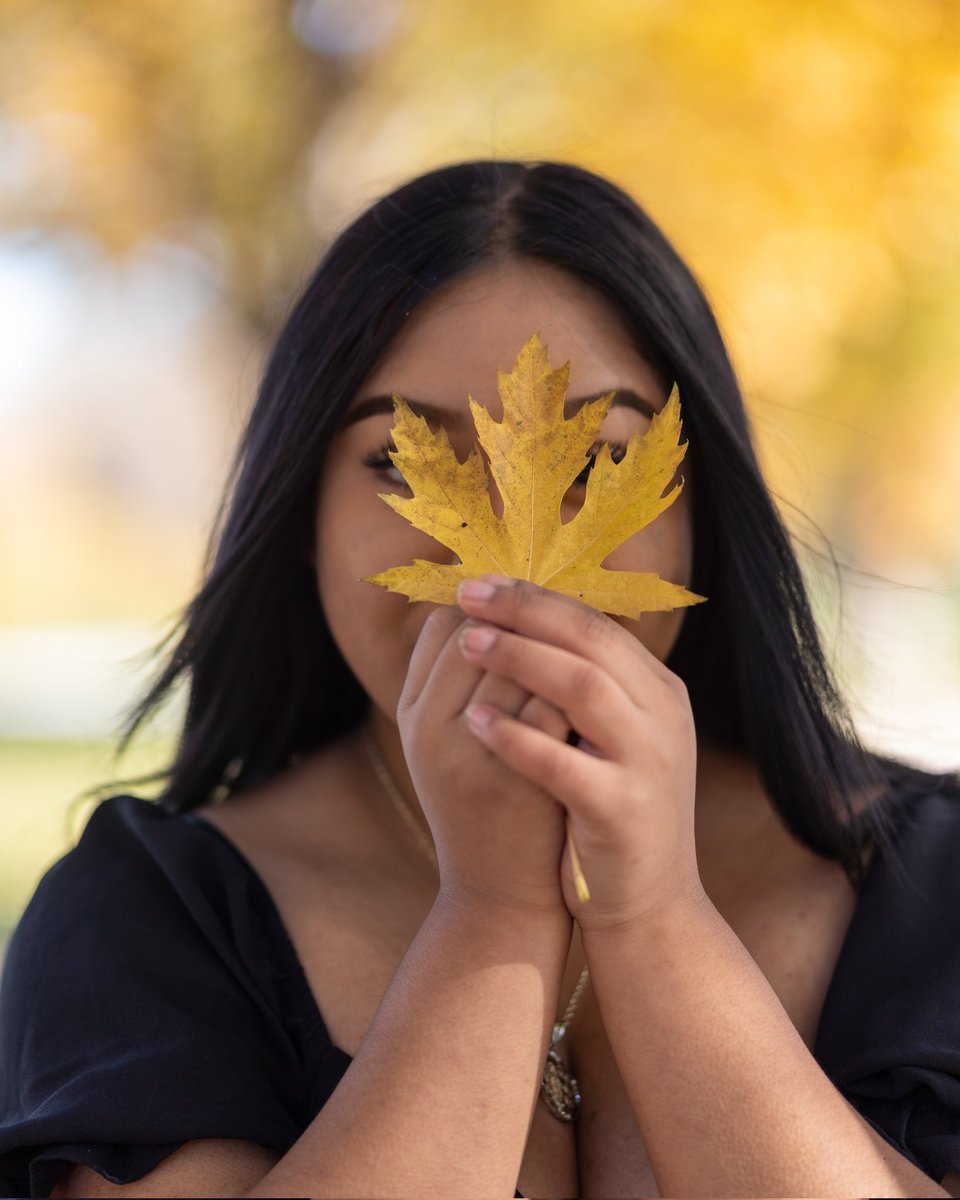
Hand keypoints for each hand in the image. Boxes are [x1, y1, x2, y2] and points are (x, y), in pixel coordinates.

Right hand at [397, 603, 569, 918]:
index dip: (489, 612)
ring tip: (577, 646)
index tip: (522, 614)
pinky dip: (577, 692)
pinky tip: (599, 687)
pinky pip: (553, 712)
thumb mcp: (452, 746)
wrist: (501, 898)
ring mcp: (475, 760)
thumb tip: (499, 618)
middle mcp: (431, 733)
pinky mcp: (522, 785)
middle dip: (524, 621)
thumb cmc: (482, 811)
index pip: (444, 627)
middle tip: (555, 619)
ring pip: (520, 668)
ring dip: (554, 649)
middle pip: (481, 638)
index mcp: (412, 717)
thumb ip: (460, 686)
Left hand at [456, 576, 705, 930]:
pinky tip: (474, 724)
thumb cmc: (610, 812)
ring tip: (469, 644)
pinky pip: (562, 763)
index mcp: (658, 691)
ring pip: (583, 687)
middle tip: (470, 595)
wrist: (649, 906)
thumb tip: (518, 624)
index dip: (536, 598)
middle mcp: (663, 716)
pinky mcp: (622, 809)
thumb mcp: (610, 738)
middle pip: (591, 640)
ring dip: (519, 659)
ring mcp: (648, 761)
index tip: (482, 583)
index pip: (595, 623)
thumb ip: (582, 684)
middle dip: (525, 612)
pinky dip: (516, 738)